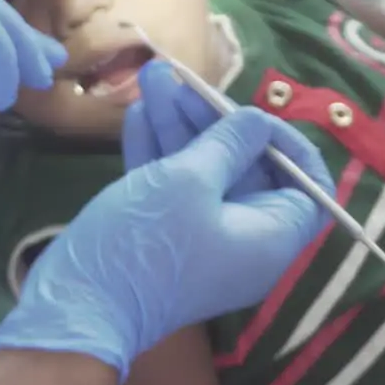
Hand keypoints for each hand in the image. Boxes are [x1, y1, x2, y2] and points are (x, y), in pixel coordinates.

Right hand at [0, 62, 331, 380]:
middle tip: (180, 80)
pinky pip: (170, 189)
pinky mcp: (161, 238)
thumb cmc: (146, 241)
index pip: (305, 186)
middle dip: (210, 120)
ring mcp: (198, 239)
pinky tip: (137, 113)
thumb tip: (258, 123)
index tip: (251, 115)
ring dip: (176, 125)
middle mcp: (242, 240)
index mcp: (270, 236)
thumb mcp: (190, 180)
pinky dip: (157, 152)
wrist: (79, 306)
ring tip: (152, 78)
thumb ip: (228, 144)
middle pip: (242, 169)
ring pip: (199, 172)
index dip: (285, 144)